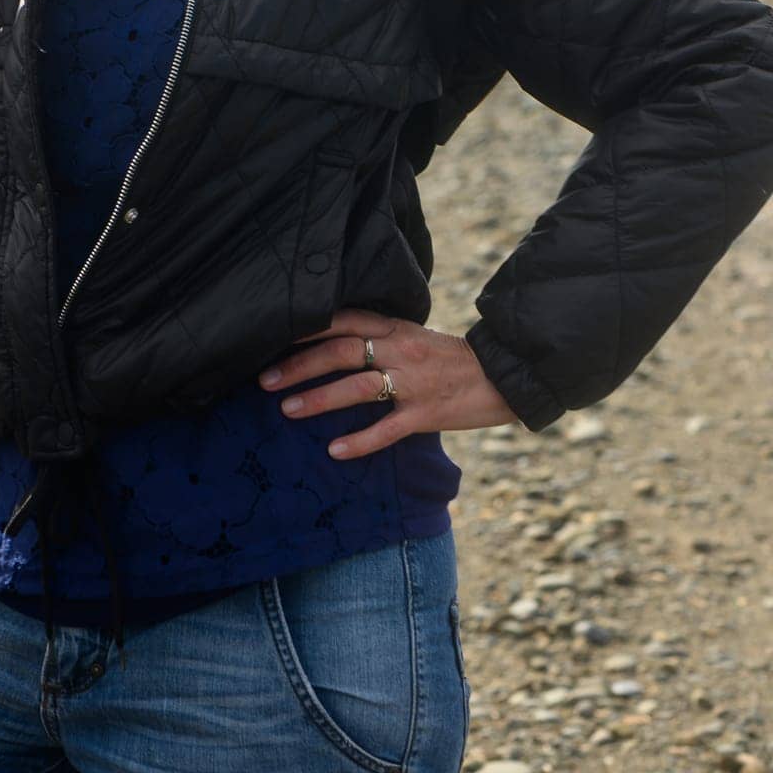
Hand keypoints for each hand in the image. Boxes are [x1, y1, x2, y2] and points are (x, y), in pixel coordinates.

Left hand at [257, 307, 519, 459]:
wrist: (506, 374)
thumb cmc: (456, 358)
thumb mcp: (417, 336)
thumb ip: (383, 336)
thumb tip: (338, 342)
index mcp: (397, 327)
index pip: (344, 321)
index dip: (307, 329)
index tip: (272, 339)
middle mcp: (402, 350)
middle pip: (341, 352)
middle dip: (300, 366)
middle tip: (266, 380)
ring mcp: (414, 382)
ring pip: (358, 387)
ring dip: (319, 399)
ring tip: (288, 410)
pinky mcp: (427, 413)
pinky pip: (387, 429)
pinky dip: (360, 441)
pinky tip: (335, 451)